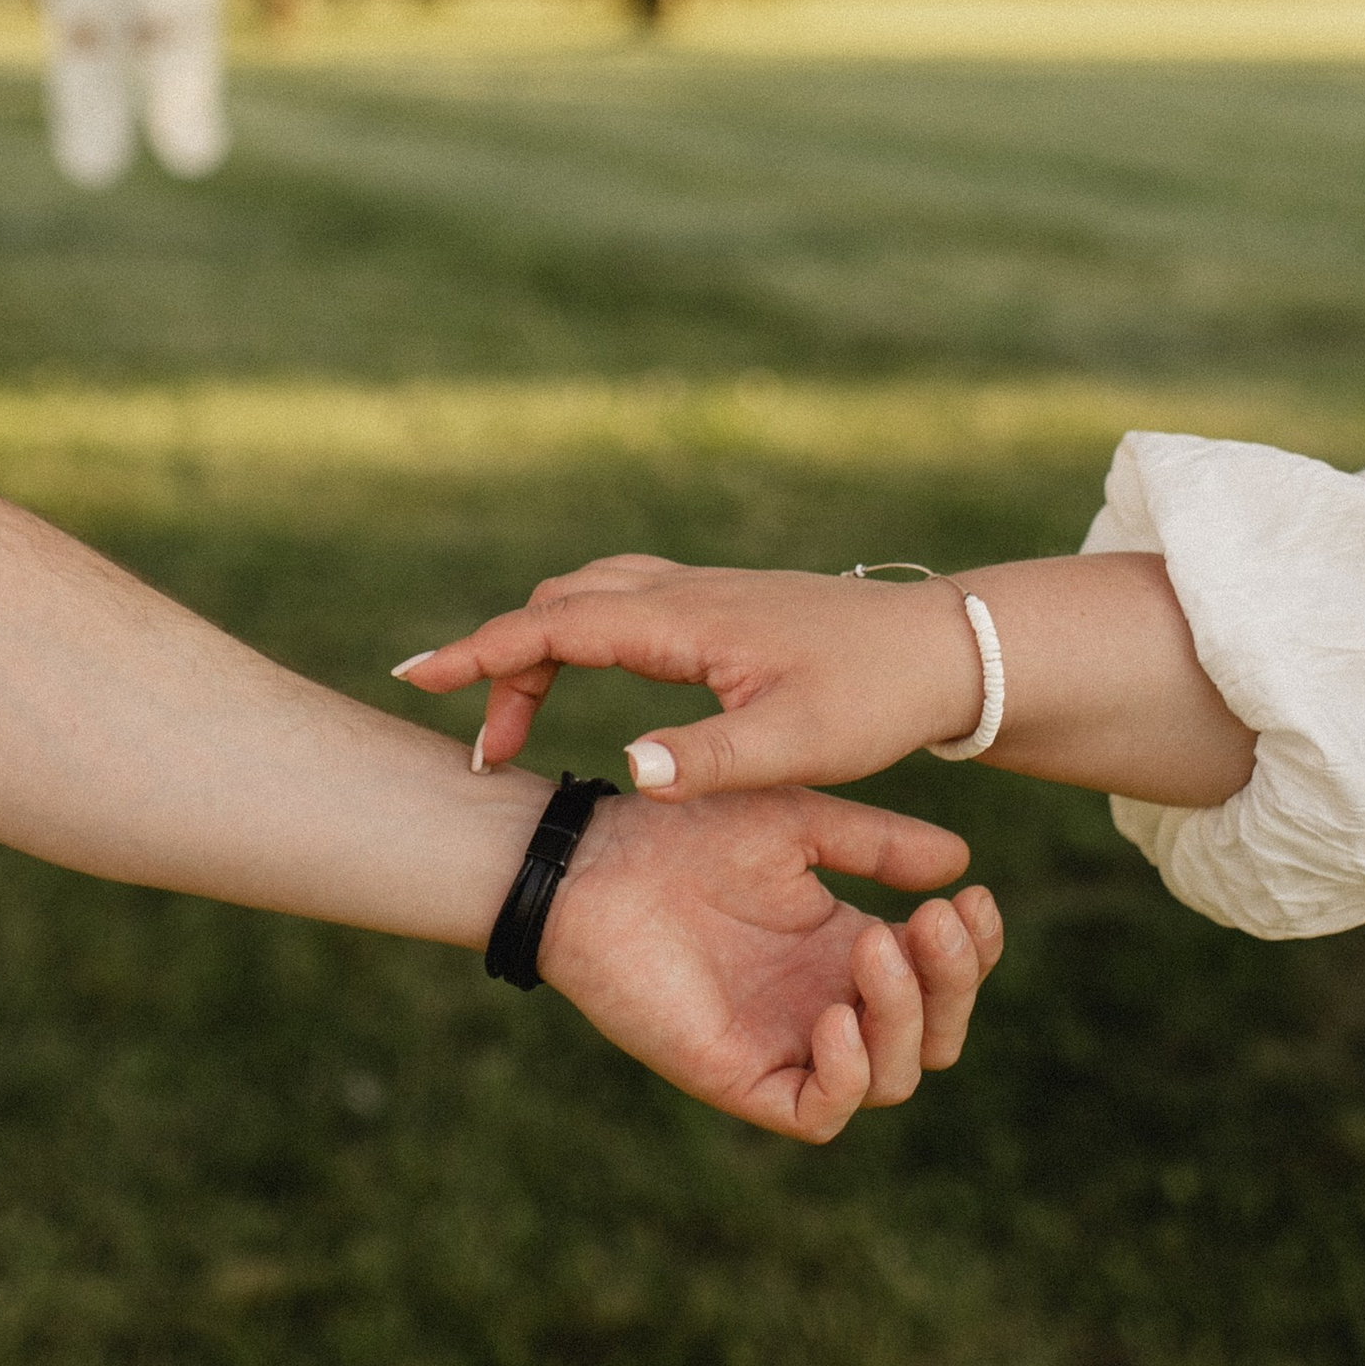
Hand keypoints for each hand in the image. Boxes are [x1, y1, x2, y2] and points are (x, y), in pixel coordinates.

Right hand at [393, 549, 1258, 809]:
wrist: (947, 651)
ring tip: (513, 718)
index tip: (418, 678)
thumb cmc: (877, 699)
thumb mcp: (797, 745)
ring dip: (539, 648)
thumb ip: (709, 760)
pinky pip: (621, 607)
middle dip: (501, 663)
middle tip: (475, 741)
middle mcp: (684, 594)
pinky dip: (578, 638)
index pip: (557, 627)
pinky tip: (584, 682)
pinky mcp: (722, 609)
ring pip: (589, 601)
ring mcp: (702, 595)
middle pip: (559, 609)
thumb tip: (627, 771)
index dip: (482, 653)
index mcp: (686, 622)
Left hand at [539, 784, 1001, 1141]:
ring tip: (875, 942)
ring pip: (891, 1078)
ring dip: (903, 1017)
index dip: (973, 952)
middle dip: (952, 983)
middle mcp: (827, 1004)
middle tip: (934, 921)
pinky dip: (846, 1076)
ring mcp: (786, 1046)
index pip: (941, 978)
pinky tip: (836, 1016)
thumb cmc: (685, 833)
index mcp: (844, 951)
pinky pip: (819, 1114)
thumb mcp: (801, 827)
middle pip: (932, 1036)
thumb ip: (879, 847)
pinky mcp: (738, 1078)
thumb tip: (963, 864)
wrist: (595, 860)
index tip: (972, 899)